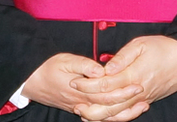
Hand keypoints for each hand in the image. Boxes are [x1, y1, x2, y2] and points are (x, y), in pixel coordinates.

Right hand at [21, 53, 142, 117]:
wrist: (32, 81)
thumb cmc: (47, 68)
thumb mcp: (64, 60)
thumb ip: (83, 64)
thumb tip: (100, 70)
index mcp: (81, 91)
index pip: (107, 94)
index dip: (123, 91)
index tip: (137, 83)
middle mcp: (84, 104)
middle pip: (111, 107)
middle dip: (129, 101)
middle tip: (143, 93)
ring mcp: (82, 109)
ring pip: (107, 116)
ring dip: (125, 112)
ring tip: (140, 106)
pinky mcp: (81, 110)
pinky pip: (101, 118)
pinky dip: (114, 117)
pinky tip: (123, 112)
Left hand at [71, 36, 176, 120]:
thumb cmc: (163, 47)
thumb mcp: (140, 44)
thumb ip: (121, 57)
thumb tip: (105, 67)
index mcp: (133, 75)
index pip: (105, 85)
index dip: (88, 85)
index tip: (74, 82)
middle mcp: (138, 91)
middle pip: (111, 105)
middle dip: (92, 106)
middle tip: (75, 105)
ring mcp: (145, 98)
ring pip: (121, 113)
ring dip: (103, 115)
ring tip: (87, 114)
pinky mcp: (149, 99)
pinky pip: (131, 112)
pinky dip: (118, 116)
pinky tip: (109, 115)